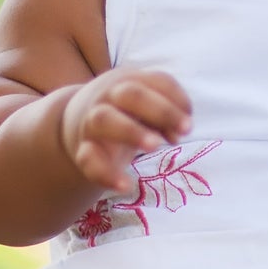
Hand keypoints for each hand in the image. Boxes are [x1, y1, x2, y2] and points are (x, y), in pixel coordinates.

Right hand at [61, 67, 192, 193]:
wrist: (77, 117)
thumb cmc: (127, 110)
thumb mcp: (148, 106)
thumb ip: (167, 116)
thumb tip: (178, 133)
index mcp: (131, 81)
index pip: (159, 81)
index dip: (178, 101)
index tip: (189, 125)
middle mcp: (109, 96)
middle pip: (131, 94)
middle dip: (161, 110)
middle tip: (186, 131)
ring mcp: (92, 121)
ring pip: (105, 119)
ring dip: (131, 131)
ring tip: (155, 146)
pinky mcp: (82, 148)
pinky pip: (88, 159)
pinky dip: (106, 173)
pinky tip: (126, 187)